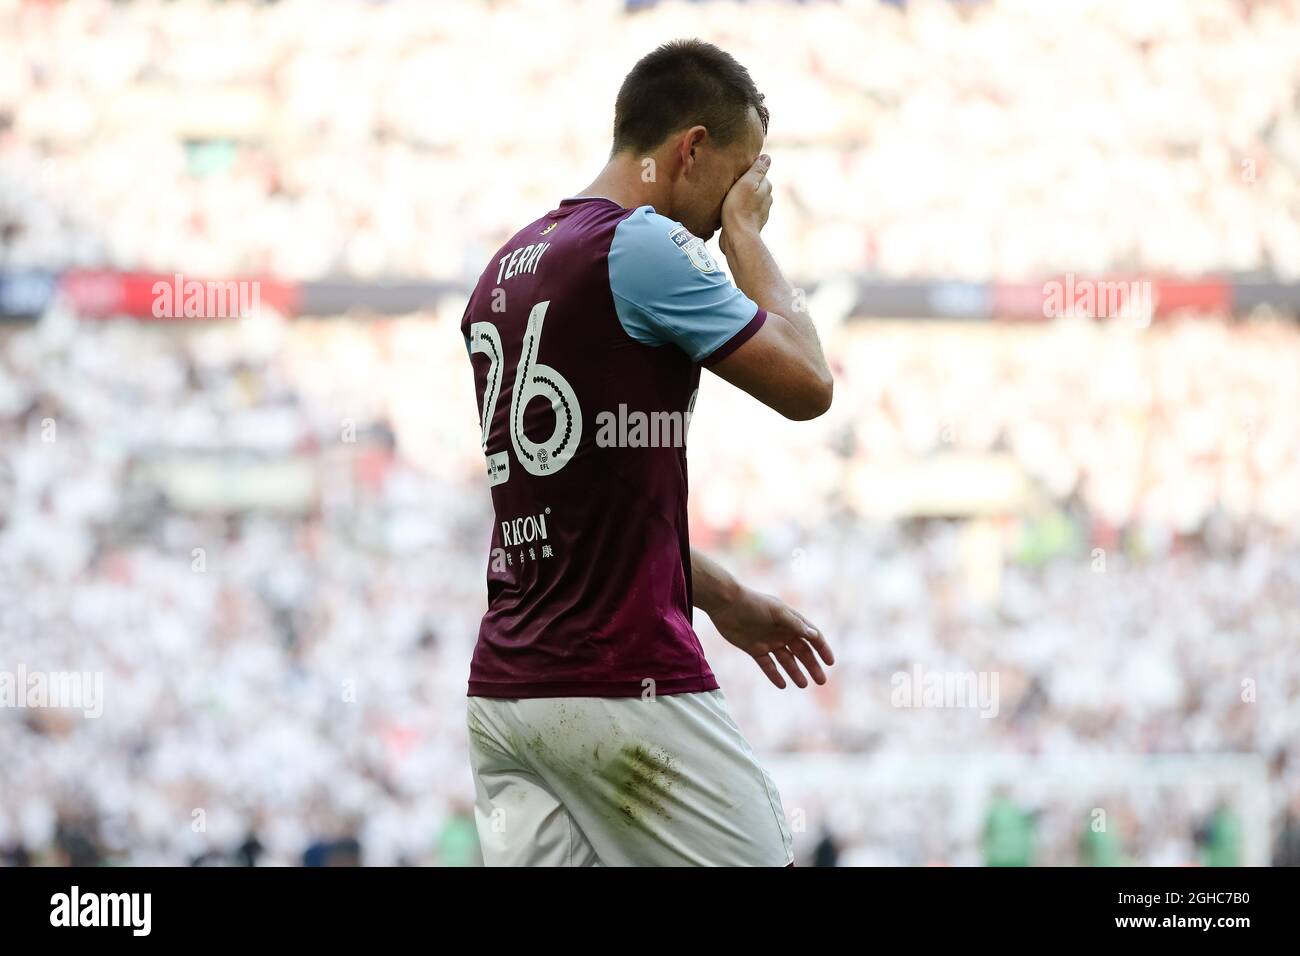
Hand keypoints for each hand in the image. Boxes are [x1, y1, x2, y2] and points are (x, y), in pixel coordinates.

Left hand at [709, 587, 832, 688]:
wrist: (726, 604)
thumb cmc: (753, 604)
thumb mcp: (777, 613)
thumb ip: (795, 624)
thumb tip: (814, 635)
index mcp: (791, 621)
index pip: (812, 637)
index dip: (822, 649)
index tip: (830, 662)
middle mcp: (782, 632)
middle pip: (802, 652)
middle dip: (812, 666)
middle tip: (821, 681)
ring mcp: (769, 642)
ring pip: (786, 660)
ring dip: (796, 672)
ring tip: (804, 684)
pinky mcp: (755, 649)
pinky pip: (768, 665)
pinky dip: (775, 675)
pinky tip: (783, 684)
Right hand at [720, 154, 772, 257]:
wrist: (737, 237)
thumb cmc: (739, 209)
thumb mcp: (746, 183)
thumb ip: (757, 170)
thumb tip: (767, 157)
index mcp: (766, 187)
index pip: (758, 172)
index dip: (747, 171)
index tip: (736, 172)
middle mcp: (766, 200)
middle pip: (754, 185)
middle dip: (745, 184)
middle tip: (730, 183)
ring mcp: (760, 213)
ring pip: (750, 199)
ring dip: (741, 197)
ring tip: (728, 197)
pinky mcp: (751, 223)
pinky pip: (745, 211)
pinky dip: (739, 209)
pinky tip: (729, 210)